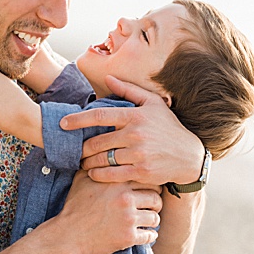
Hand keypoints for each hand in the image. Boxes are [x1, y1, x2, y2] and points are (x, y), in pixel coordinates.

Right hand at [50, 171, 162, 253]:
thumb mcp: (82, 180)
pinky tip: (144, 234)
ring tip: (147, 221)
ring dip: (152, 220)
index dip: (150, 185)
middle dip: (155, 203)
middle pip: (156, 198)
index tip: (147, 191)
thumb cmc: (75, 206)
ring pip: (155, 218)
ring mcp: (128, 218)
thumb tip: (101, 152)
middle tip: (151, 206)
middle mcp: (125, 199)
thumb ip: (95, 165)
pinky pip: (150, 235)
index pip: (147, 180)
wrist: (69, 234)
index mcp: (117, 183)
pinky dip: (149, 236)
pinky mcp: (128, 236)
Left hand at [60, 75, 204, 184]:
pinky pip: (111, 174)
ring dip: (87, 162)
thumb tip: (108, 78)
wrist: (190, 156)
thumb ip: (129, 91)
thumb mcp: (153, 104)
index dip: (77, 120)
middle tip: (75, 151)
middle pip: (96, 142)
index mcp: (135, 116)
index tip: (63, 124)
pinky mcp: (141, 171)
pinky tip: (93, 173)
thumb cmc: (168, 127)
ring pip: (101, 159)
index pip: (99, 116)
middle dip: (81, 148)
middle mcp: (135, 134)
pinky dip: (97, 175)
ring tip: (82, 162)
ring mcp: (138, 154)